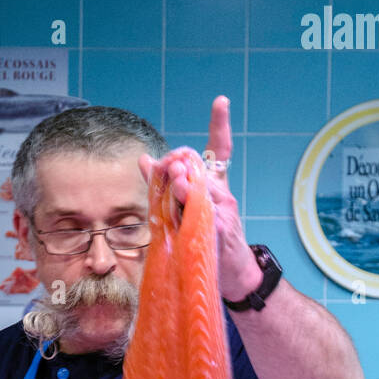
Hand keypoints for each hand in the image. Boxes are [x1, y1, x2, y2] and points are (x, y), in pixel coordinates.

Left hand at [137, 95, 262, 303]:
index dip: (219, 125)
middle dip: (178, 163)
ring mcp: (223, 209)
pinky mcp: (221, 228)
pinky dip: (191, 209)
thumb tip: (144, 160)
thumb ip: (164, 186)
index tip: (221, 102)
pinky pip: (202, 213)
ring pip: (197, 187)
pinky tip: (184, 209)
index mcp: (213, 185)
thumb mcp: (187, 211)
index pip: (219, 150)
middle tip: (169, 169)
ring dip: (182, 185)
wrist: (234, 276)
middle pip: (196, 166)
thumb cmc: (209, 242)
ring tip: (175, 186)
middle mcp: (221, 192)